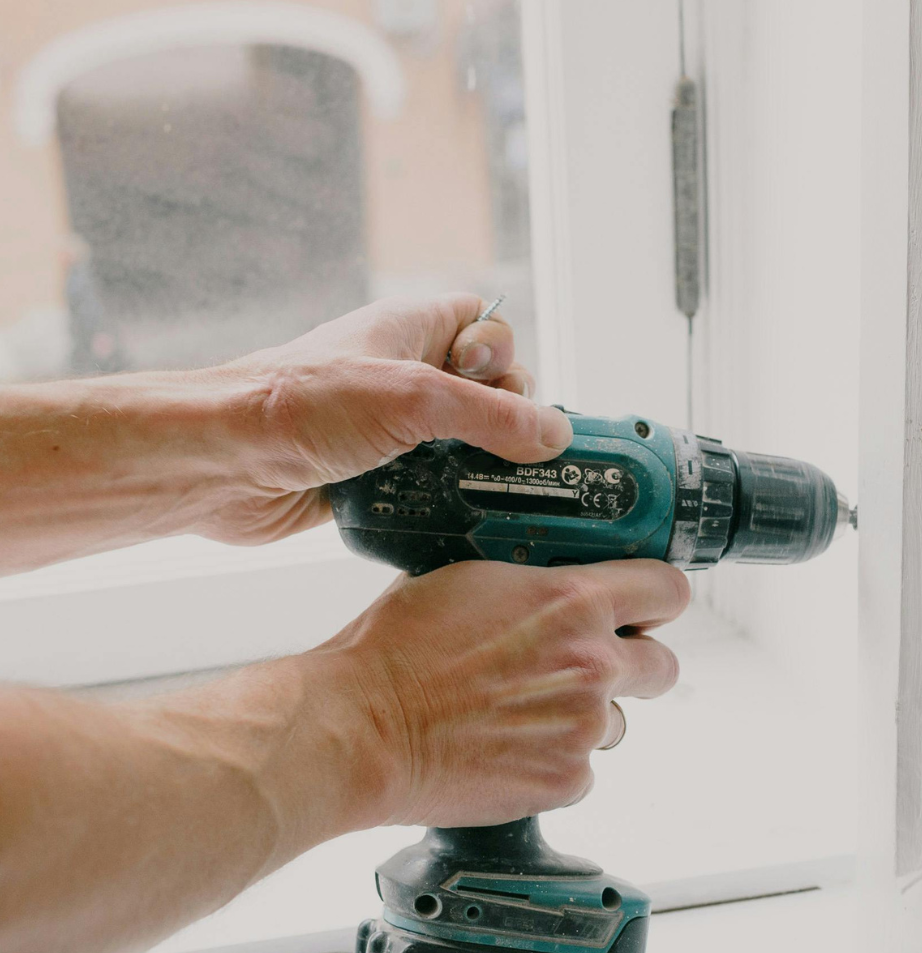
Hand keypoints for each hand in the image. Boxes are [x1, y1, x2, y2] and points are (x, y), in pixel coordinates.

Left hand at [204, 293, 573, 544]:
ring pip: (457, 444)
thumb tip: (555, 434)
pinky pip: (428, 484)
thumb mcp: (413, 398)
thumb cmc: (301, 406)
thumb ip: (492, 415)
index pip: (486, 326)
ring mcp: (384, 426)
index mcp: (410, 328)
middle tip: (484, 449)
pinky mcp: (370, 474)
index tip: (494, 391)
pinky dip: (443, 499)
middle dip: (498, 423)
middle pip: (482, 392)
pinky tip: (447, 513)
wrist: (221, 463)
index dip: (503, 357)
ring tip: (475, 489)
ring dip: (473, 469)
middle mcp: (400, 372)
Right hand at [321, 557, 689, 828]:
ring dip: (581, 719)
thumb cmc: (395, 651)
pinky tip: (504, 751)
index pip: (666, 590)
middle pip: (662, 666)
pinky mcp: (565, 779)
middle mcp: (593, 663)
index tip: (647, 610)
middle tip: (587, 671)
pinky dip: (551, 763)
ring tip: (518, 718)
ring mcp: (583, 726)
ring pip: (614, 722)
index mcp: (572, 601)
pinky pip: (581, 769)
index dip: (657, 601)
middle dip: (632, 667)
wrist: (362, 728)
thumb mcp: (466, 582)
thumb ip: (527, 587)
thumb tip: (544, 591)